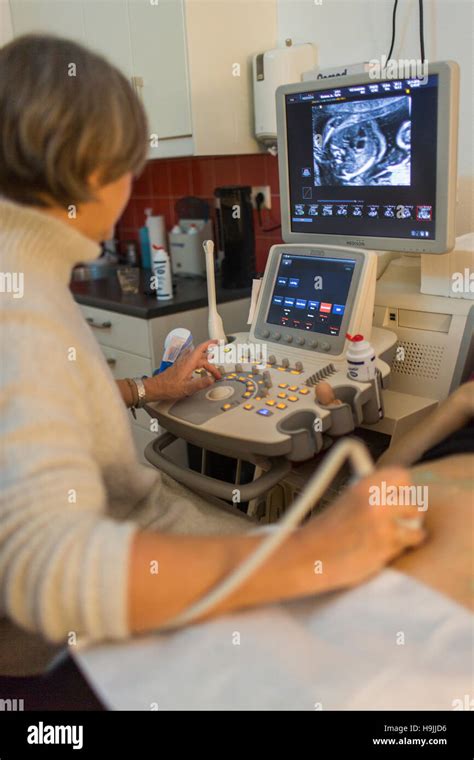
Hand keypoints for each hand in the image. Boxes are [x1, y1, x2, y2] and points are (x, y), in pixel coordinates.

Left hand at [144, 340, 221, 401]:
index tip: (217, 344)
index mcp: (188, 363)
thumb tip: (211, 380)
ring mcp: (181, 363)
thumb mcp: (187, 388)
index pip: (201, 349)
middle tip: (217, 370)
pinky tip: (198, 367)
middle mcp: (185, 361)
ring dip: (205, 359)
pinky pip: (191, 361)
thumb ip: (201, 383)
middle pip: (201, 356)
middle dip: (211, 361)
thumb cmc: (168, 387)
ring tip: (211, 364)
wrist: (156, 388)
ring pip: (196, 357)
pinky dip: (198, 362)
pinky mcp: (179, 367)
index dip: (210, 344)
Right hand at [297, 467, 426, 590]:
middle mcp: (376, 502)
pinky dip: (395, 551)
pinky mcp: (385, 549)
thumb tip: (396, 493)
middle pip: (415, 504)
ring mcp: (383, 527)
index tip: (400, 496)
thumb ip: (371, 494)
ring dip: (407, 536)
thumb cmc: (324, 531)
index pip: (402, 476)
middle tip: (399, 520)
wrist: (308, 555)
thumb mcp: (346, 499)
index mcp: (365, 485)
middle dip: (410, 514)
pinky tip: (377, 550)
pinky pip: (404, 548)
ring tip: (388, 538)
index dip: (404, 488)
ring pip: (416, 529)